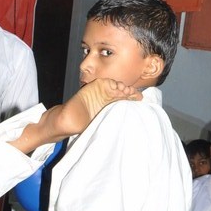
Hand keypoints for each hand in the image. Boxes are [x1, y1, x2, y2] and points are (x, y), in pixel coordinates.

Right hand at [9, 78, 140, 154]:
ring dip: (122, 87)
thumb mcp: (104, 124)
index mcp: (109, 106)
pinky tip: (117, 88)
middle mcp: (106, 97)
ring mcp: (100, 91)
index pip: (124, 100)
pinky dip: (113, 83)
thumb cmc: (84, 126)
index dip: (132, 99)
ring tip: (126, 91)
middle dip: (129, 92)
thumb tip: (132, 128)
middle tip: (135, 95)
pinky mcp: (94, 86)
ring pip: (115, 86)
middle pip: (122, 92)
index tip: (140, 100)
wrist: (70, 120)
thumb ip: (115, 121)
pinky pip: (106, 82)